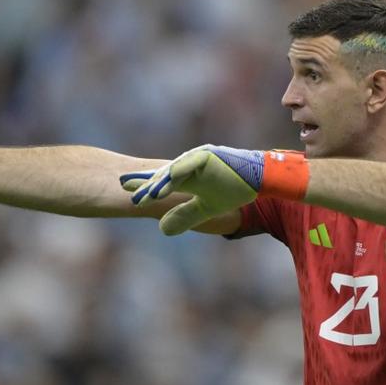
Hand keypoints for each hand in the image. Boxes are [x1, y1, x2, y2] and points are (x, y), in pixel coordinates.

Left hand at [120, 145, 264, 234]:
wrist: (261, 179)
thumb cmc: (235, 189)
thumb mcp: (206, 208)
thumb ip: (185, 216)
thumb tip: (161, 229)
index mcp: (187, 177)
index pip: (161, 181)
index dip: (144, 186)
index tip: (124, 190)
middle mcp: (189, 165)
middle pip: (163, 175)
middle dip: (144, 183)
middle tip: (124, 189)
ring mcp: (198, 158)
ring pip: (174, 171)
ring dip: (158, 182)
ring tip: (143, 194)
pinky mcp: (209, 155)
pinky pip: (190, 165)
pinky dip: (178, 173)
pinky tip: (165, 182)